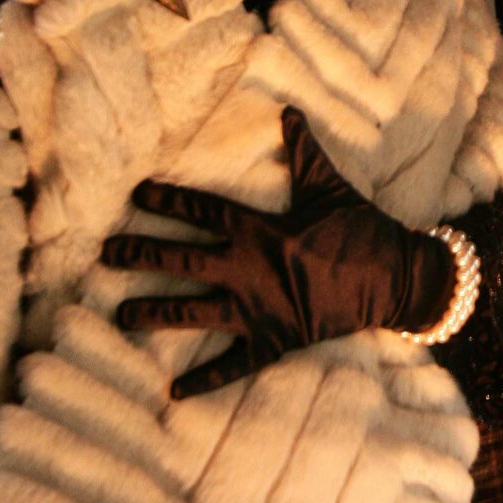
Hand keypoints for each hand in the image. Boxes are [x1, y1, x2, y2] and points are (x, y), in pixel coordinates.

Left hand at [103, 106, 457, 397]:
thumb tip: (289, 111)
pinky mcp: (275, 341)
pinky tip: (174, 391)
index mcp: (261, 230)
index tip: (136, 196)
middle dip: (140, 256)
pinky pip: (234, 365)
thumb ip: (304, 153)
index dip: (169, 203)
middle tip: (105, 254)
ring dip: (154, 315)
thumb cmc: (363, 231)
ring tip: (119, 316)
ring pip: (194, 313)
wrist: (398, 280)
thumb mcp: (330, 189)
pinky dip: (205, 380)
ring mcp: (259, 309)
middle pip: (182, 261)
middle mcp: (249, 270)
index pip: (204, 211)